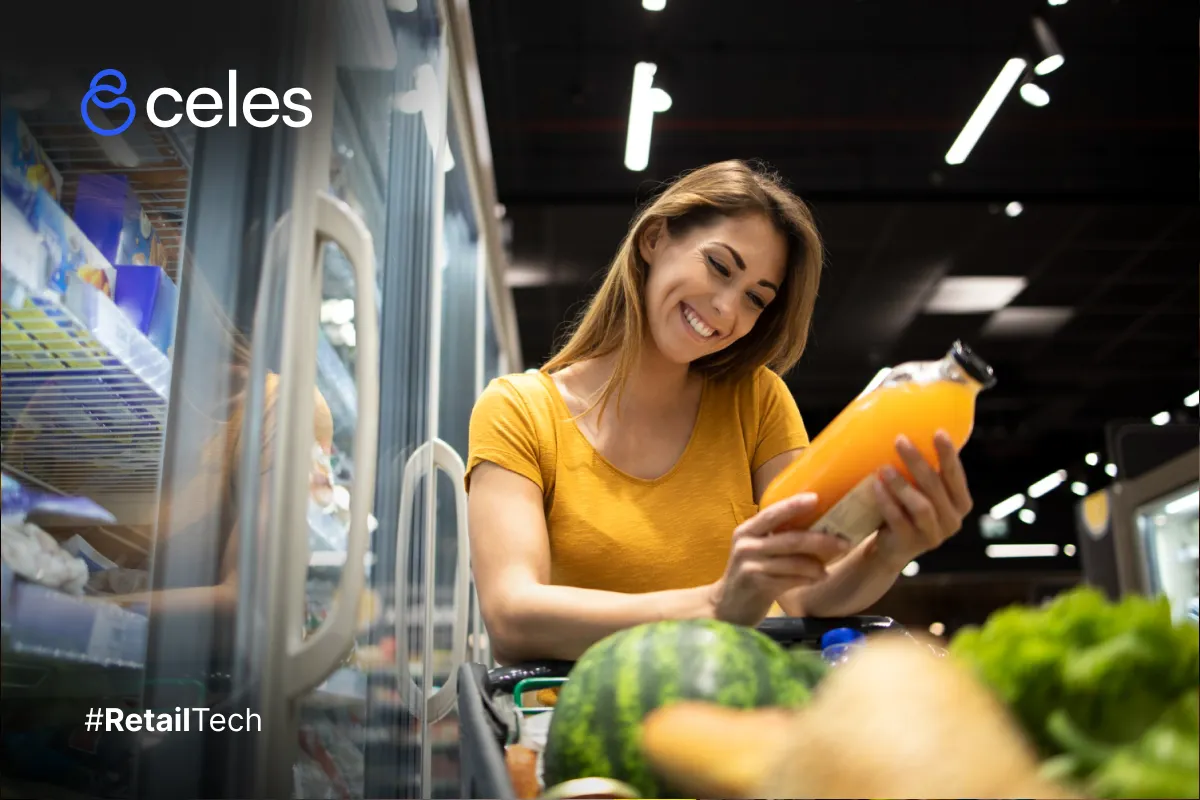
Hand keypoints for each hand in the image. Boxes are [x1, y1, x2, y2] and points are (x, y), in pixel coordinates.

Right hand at [709, 493, 849, 626]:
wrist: (727, 606)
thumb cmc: (749, 574)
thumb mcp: (756, 551)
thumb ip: (776, 539)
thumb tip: (818, 528)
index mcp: (746, 531)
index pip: (772, 513)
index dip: (794, 505)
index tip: (816, 498)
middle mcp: (747, 545)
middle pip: (791, 539)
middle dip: (821, 540)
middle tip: (844, 542)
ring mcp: (751, 566)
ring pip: (794, 562)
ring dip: (817, 565)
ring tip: (828, 569)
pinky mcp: (758, 586)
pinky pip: (792, 580)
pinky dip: (808, 579)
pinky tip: (818, 579)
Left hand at [870, 431, 972, 569]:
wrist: (891, 547)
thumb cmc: (907, 508)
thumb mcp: (921, 490)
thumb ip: (924, 469)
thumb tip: (911, 425)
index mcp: (960, 502)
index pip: (956, 475)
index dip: (949, 455)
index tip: (938, 432)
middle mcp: (952, 520)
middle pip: (936, 487)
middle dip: (918, 462)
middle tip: (900, 440)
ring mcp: (933, 536)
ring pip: (922, 506)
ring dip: (902, 485)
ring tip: (884, 467)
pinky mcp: (911, 545)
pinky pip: (899, 521)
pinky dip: (887, 502)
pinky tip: (875, 486)